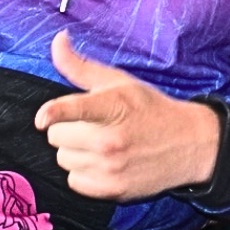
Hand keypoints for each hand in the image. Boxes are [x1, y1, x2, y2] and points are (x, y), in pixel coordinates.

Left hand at [34, 32, 220, 199]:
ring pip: (63, 159)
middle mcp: (110, 140)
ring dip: (74, 151)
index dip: (54, 113)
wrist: (188, 143)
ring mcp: (111, 168)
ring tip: (99, 143)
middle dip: (67, 128)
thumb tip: (58, 39)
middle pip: (56, 137)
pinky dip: (83, 172)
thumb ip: (80, 65)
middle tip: (91, 124)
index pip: (74, 110)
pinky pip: (74, 181)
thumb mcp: (119, 81)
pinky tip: (102, 162)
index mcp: (113, 106)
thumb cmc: (148, 108)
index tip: (42, 119)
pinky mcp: (112, 190)